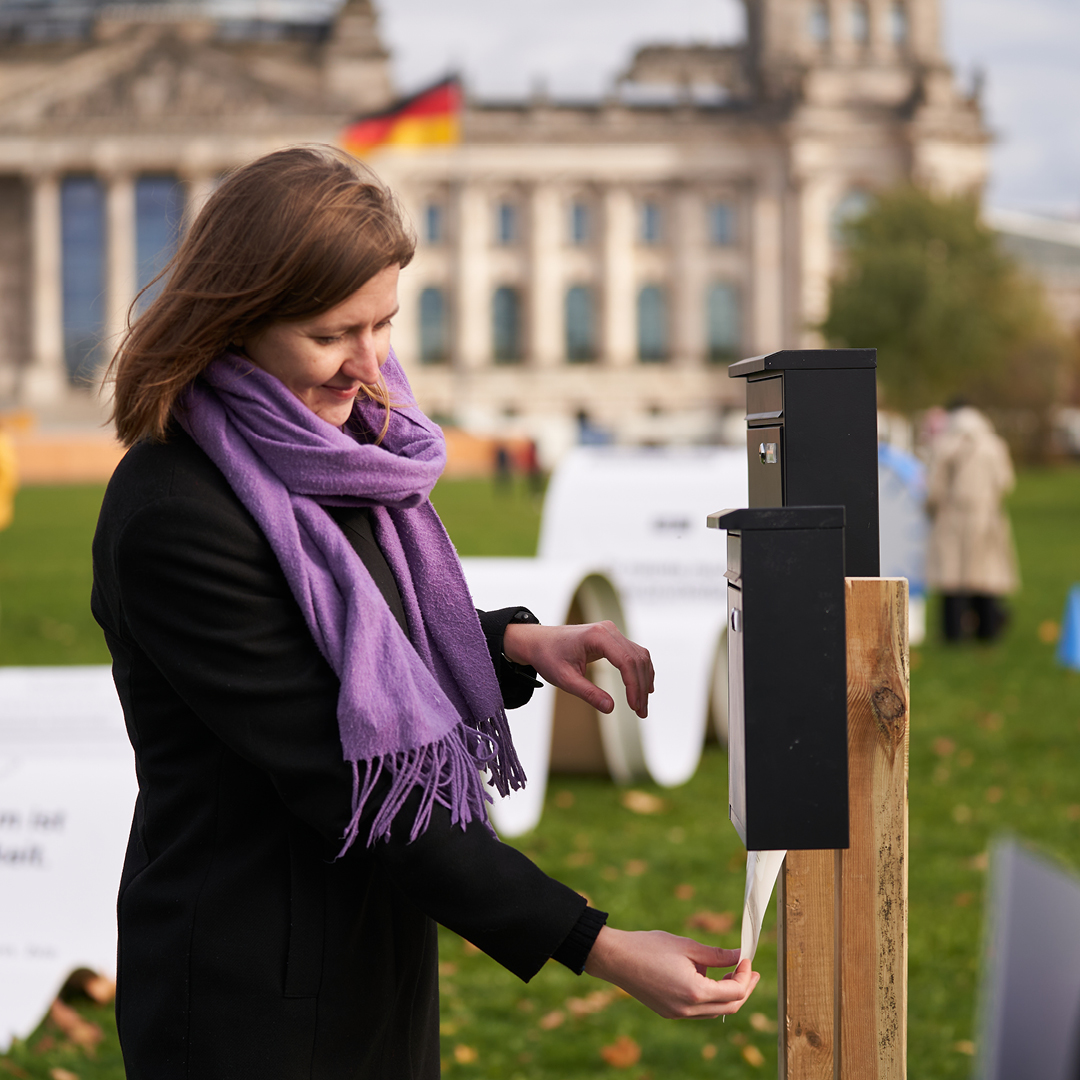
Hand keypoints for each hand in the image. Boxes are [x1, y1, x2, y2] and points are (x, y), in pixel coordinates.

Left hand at [502, 621, 653, 717]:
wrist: (537, 641)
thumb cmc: (548, 657)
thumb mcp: (565, 679)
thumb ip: (588, 693)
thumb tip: (610, 708)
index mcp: (597, 636)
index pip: (626, 661)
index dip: (634, 686)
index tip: (634, 707)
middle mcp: (608, 630)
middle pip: (636, 659)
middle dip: (641, 687)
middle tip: (641, 713)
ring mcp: (611, 631)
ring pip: (638, 656)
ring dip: (643, 680)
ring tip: (641, 706)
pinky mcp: (611, 637)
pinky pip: (633, 653)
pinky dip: (640, 671)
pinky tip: (644, 687)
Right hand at [583, 926, 758, 1018]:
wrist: (615, 958)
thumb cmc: (649, 947)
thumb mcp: (687, 946)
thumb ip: (716, 954)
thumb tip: (739, 955)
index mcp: (695, 992)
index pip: (735, 992)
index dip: (745, 975)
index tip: (746, 957)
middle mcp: (688, 1010)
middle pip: (729, 1007)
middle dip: (744, 989)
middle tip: (750, 971)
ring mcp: (677, 1014)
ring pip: (714, 1011)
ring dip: (727, 994)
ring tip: (730, 972)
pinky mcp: (668, 1011)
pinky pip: (698, 1010)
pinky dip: (710, 997)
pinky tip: (707, 978)